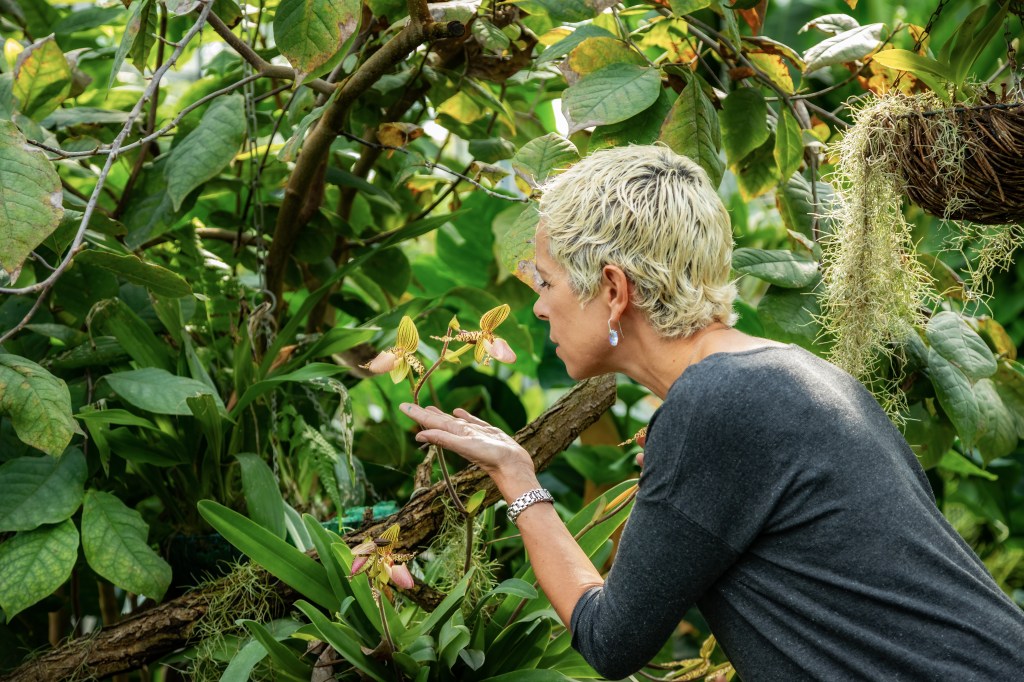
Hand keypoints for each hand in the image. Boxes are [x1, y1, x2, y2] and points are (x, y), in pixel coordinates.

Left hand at [400, 403, 532, 478]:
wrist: (514, 467)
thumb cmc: (491, 457)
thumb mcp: (465, 446)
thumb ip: (443, 439)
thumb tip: (419, 434)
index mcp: (454, 436)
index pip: (431, 422)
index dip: (417, 414)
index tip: (402, 406)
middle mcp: (461, 434)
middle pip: (439, 421)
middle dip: (424, 414)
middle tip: (410, 406)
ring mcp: (474, 434)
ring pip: (454, 421)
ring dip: (441, 415)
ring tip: (430, 408)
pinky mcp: (488, 433)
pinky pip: (472, 422)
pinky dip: (464, 416)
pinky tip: (458, 412)